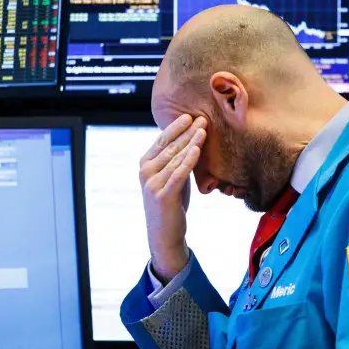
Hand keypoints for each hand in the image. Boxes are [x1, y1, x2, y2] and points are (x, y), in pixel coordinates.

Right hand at [140, 114, 206, 282]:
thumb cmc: (171, 202)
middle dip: (186, 132)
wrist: (165, 233)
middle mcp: (146, 171)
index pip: (162, 140)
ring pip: (175, 158)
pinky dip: (188, 160)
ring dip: (190, 142)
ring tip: (203, 130)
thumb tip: (190, 138)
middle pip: (169, 146)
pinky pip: (178, 173)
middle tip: (201, 118)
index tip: (190, 115)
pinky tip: (197, 149)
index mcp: (145, 163)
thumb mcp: (171, 176)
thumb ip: (175, 160)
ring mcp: (152, 183)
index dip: (176, 127)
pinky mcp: (162, 195)